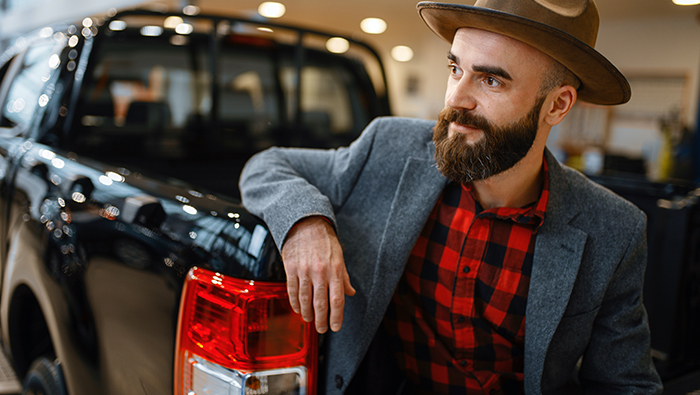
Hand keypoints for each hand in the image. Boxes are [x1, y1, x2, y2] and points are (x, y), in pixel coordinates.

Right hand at [281, 217, 355, 332]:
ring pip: (305, 300)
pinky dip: (295, 303)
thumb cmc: (324, 239)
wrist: (305, 223)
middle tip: (322, 329)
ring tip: (309, 320)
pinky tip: (298, 309)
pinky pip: (292, 291)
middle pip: (320, 303)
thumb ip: (344, 277)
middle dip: (321, 320)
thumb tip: (351, 293)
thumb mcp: (339, 256)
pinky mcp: (290, 269)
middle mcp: (320, 272)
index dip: (336, 317)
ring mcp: (304, 271)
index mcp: (335, 270)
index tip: (335, 327)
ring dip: (307, 313)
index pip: (337, 300)